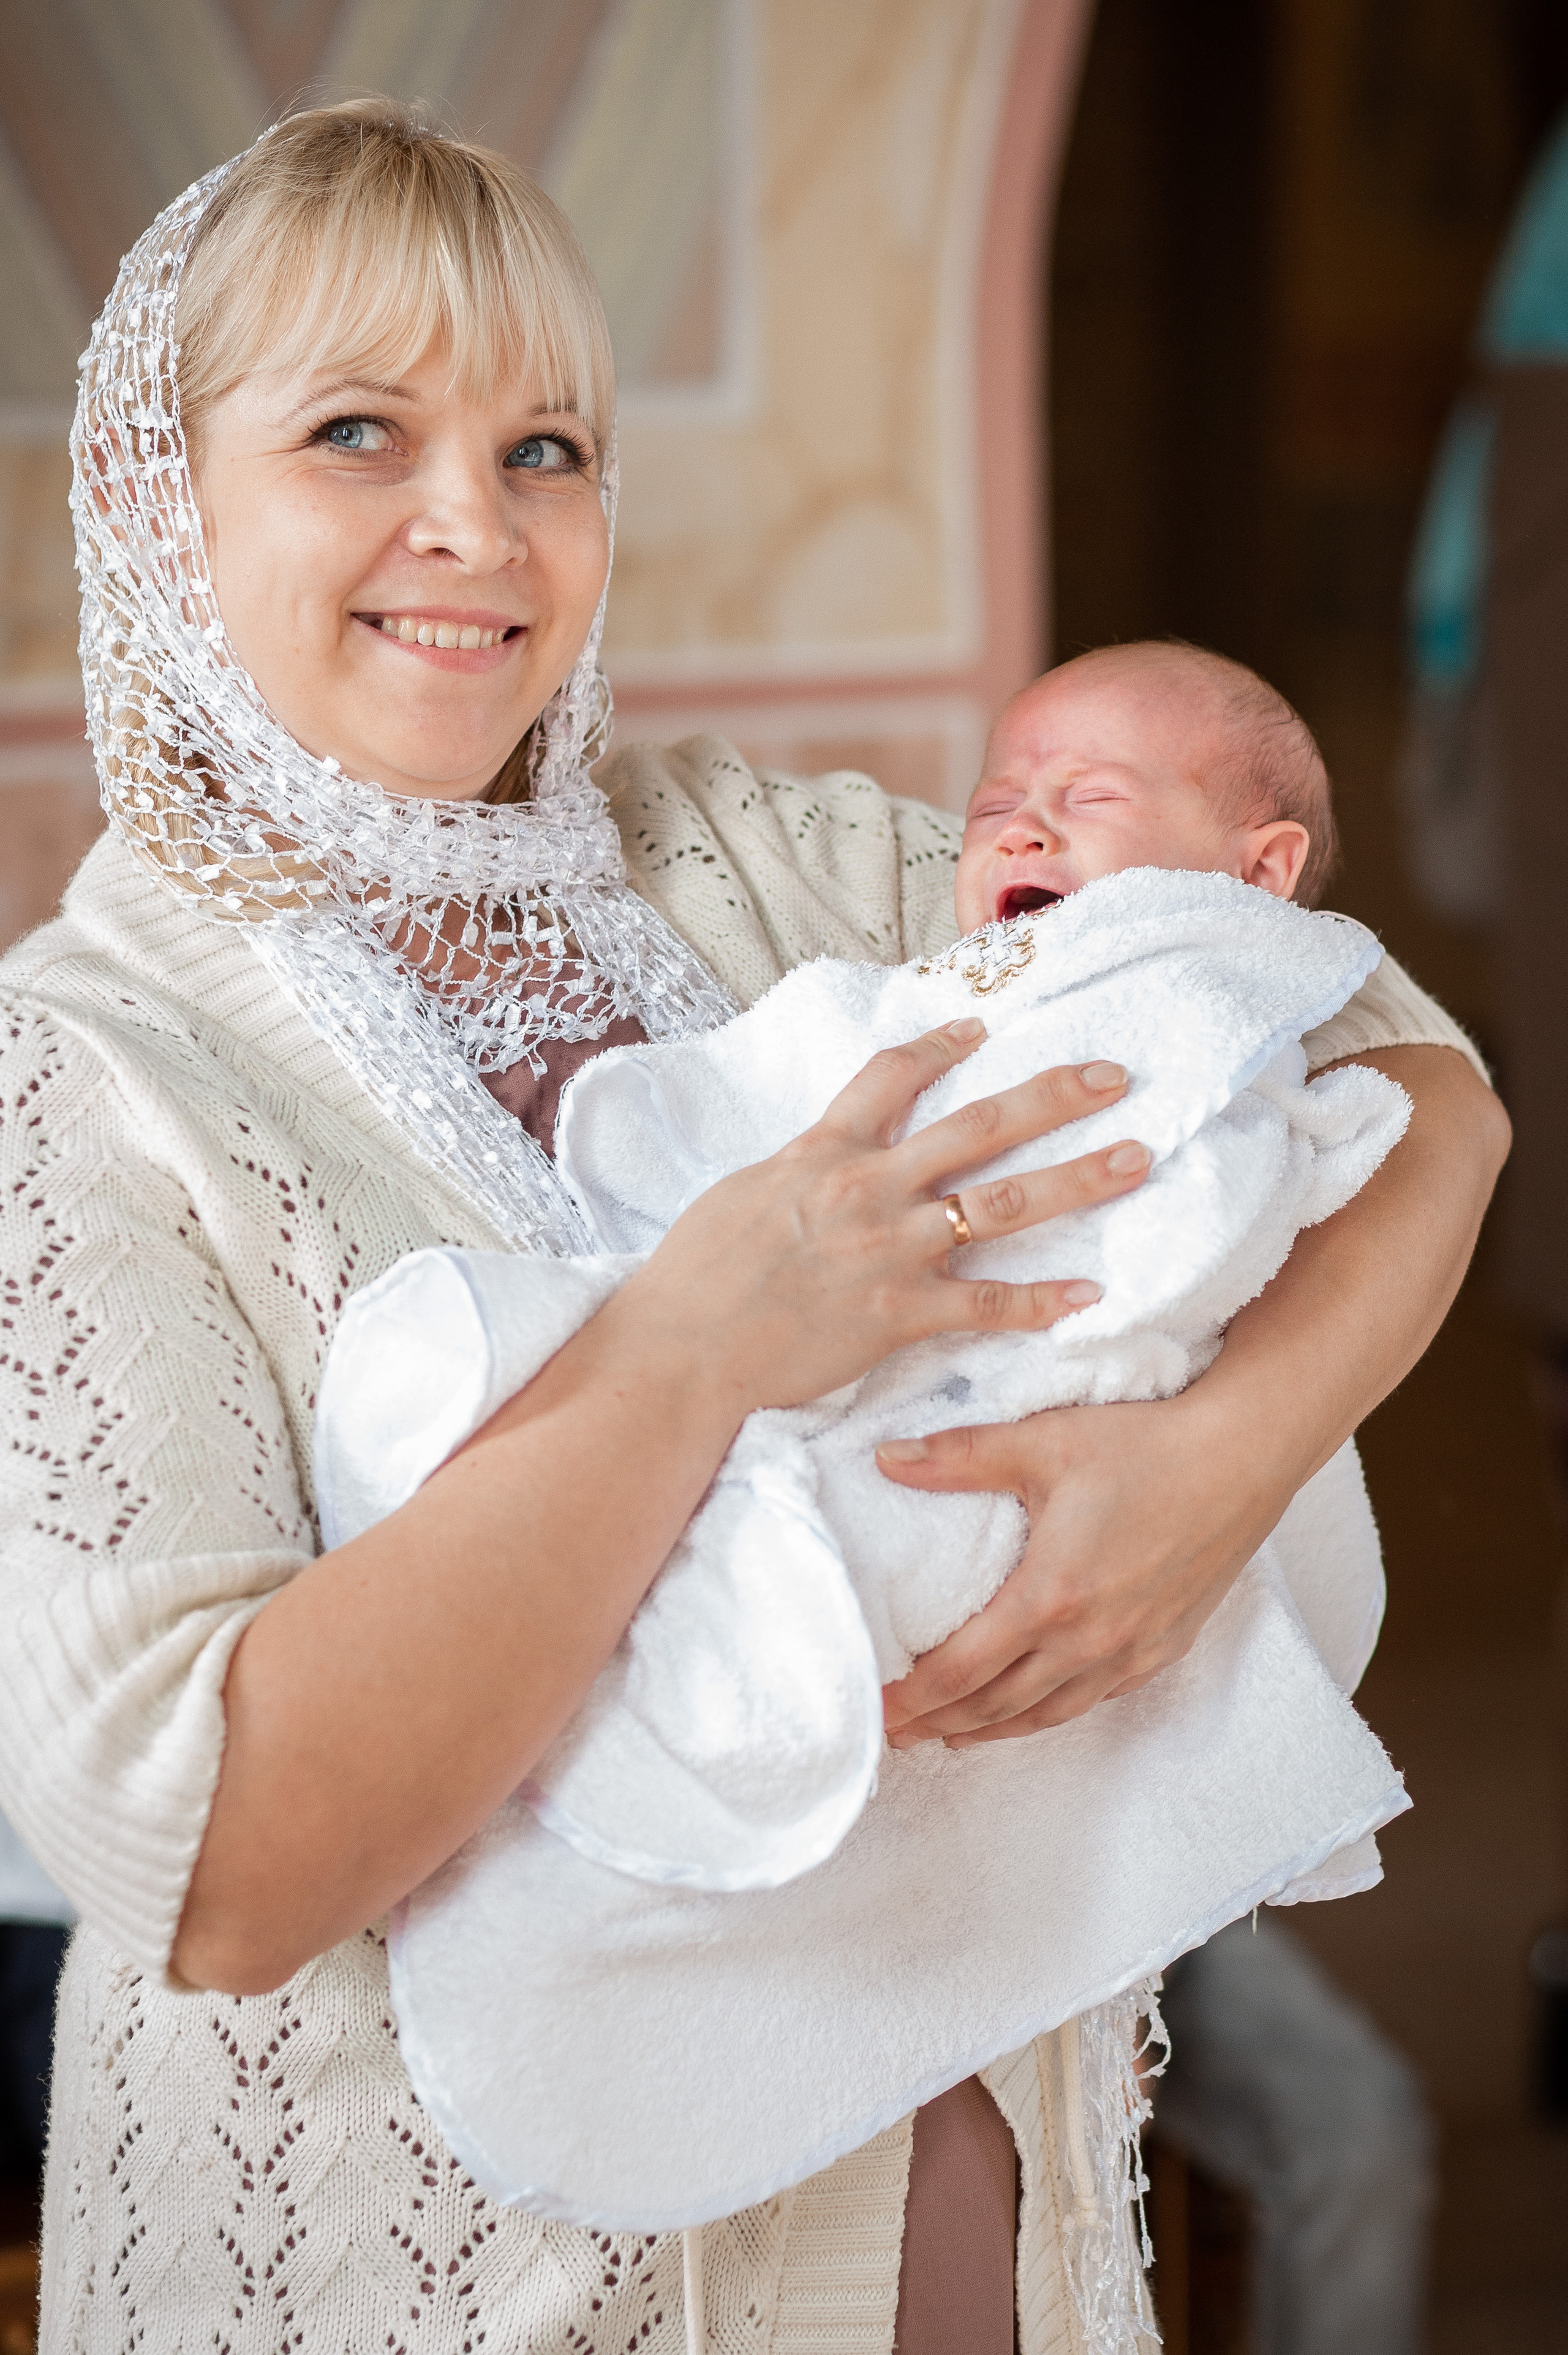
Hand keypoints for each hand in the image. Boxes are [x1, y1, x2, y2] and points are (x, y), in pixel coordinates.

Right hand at [623, 1021, 1150, 1414]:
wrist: (679, 1347)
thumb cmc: (694, 1275)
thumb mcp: (744, 1194)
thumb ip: (797, 1171)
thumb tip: (819, 1159)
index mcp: (824, 1150)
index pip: (891, 1075)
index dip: (941, 1046)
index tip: (982, 1028)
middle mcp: (869, 1187)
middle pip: (979, 1127)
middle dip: (1053, 1097)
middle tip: (1114, 1078)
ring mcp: (889, 1249)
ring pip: (1003, 1203)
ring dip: (1077, 1179)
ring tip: (1136, 1159)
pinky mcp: (898, 1313)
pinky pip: (986, 1303)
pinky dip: (1040, 1301)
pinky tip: (1088, 1295)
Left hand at [878, 1382, 1291, 1742]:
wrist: (1244, 1455)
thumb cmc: (1146, 1444)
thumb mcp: (1041, 1441)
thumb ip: (958, 1457)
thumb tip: (885, 1458)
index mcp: (1049, 1597)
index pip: (960, 1670)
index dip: (911, 1698)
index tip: (874, 1711)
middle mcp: (1088, 1640)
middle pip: (995, 1704)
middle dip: (939, 1722)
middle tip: (895, 1735)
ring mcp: (1131, 1650)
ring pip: (1046, 1712)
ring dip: (992, 1729)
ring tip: (951, 1735)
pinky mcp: (1165, 1646)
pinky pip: (1095, 1698)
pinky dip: (1051, 1712)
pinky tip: (1034, 1709)